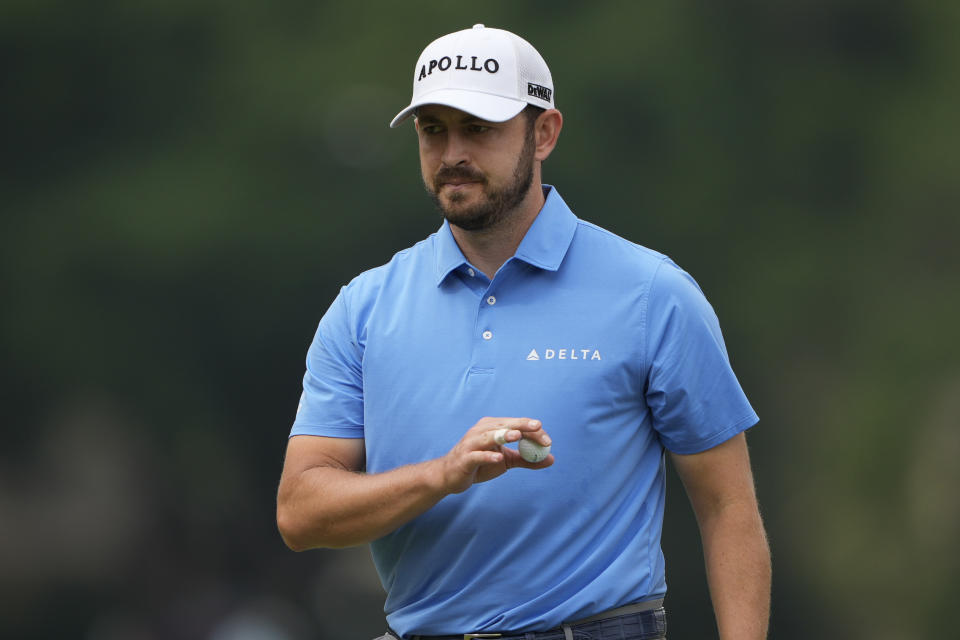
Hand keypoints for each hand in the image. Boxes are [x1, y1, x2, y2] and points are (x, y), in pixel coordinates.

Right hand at [437, 417, 553, 493]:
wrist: (450, 476)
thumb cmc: (480, 464)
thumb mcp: (506, 461)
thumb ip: (526, 459)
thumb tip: (551, 459)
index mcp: (492, 427)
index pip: (515, 424)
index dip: (532, 430)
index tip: (547, 440)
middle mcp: (481, 431)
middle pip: (504, 425)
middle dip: (522, 426)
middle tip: (537, 427)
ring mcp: (471, 443)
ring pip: (489, 436)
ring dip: (503, 435)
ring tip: (517, 436)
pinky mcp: (465, 458)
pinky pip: (477, 456)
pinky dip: (488, 456)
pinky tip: (499, 458)